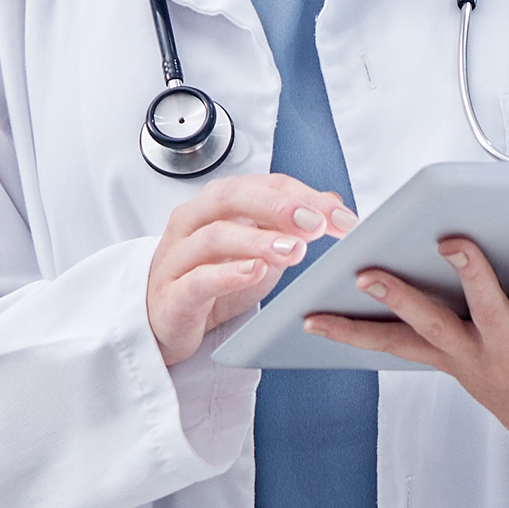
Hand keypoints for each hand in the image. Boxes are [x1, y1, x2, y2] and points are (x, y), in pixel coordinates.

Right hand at [146, 172, 350, 366]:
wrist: (167, 322)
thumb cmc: (212, 281)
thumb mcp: (259, 251)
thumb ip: (290, 226)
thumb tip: (332, 201)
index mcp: (218, 203)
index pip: (264, 185)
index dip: (306, 197)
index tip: (342, 217)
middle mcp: (194, 220)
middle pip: (235, 198)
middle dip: (280, 207)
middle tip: (317, 223)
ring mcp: (178, 256)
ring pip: (215, 235)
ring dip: (258, 240)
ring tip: (293, 249)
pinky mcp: (172, 294)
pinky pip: (198, 279)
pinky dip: (228, 274)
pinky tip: (254, 272)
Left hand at [310, 228, 508, 497]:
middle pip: (484, 308)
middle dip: (469, 274)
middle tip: (450, 239)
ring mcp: (472, 358)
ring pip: (429, 328)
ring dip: (395, 300)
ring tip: (363, 273)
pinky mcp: (447, 363)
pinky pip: (396, 348)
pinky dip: (355, 333)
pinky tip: (314, 319)